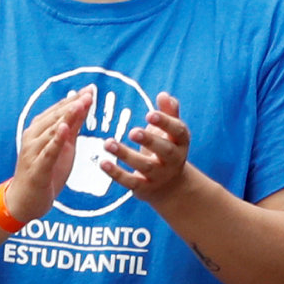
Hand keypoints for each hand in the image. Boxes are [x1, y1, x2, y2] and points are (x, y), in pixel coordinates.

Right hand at [2, 85, 93, 225]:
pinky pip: (47, 152)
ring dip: (66, 117)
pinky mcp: (37, 168)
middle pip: (55, 117)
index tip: (90, 88)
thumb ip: (72, 126)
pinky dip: (55, 140)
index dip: (74, 99)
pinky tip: (63, 129)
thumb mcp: (63, 146)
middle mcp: (33, 138)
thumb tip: (84, 104)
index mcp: (39, 130)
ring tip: (79, 104)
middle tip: (88, 94)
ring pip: (51, 131)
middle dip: (72, 105)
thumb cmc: (46, 171)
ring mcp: (33, 152)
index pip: (58, 111)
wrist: (25, 201)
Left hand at [98, 90, 191, 206]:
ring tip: (108, 143)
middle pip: (164, 150)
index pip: (177, 131)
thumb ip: (169, 112)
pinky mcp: (144, 188)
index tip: (149, 114)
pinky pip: (130, 181)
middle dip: (149, 140)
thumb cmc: (167, 148)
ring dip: (125, 155)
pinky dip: (116, 173)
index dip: (165, 122)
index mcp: (181, 141)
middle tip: (133, 132)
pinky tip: (103, 163)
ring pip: (144, 166)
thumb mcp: (171, 131)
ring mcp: (159, 175)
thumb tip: (163, 94)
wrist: (170, 186)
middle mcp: (173, 160)